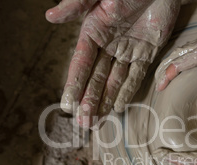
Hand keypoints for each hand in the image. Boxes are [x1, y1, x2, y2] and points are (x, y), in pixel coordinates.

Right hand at [46, 0, 180, 127]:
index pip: (81, 63)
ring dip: (106, 100)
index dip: (74, 84)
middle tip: (83, 122)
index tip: (68, 104)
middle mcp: (108, 45)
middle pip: (96, 77)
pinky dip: (128, 90)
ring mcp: (127, 50)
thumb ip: (76, 5)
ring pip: (114, 80)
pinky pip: (136, 75)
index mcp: (93, 31)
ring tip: (96, 120)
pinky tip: (119, 106)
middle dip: (89, 100)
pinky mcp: (146, 52)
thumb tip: (50, 16)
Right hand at [155, 36, 196, 103]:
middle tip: (163, 83)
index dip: (167, 77)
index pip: (178, 65)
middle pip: (180, 57)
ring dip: (180, 64)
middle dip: (169, 70)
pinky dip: (191, 60)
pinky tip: (193, 68)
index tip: (160, 88)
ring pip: (189, 53)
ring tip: (173, 76)